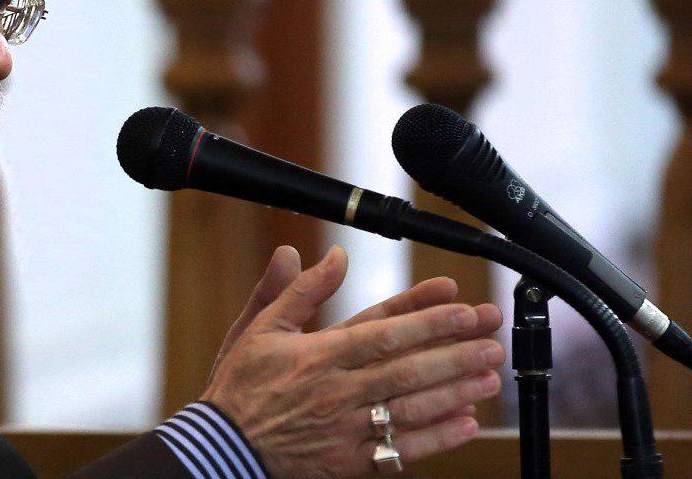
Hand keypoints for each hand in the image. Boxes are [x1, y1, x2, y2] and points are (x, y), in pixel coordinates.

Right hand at [201, 246, 503, 478]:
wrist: (221, 447)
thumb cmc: (241, 384)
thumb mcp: (260, 327)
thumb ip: (296, 290)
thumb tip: (327, 254)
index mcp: (319, 354)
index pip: (382, 332)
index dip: (424, 318)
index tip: (461, 305)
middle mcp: (338, 390)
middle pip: (407, 369)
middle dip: (454, 353)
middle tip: (491, 340)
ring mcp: (346, 428)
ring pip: (410, 408)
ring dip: (454, 391)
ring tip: (489, 375)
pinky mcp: (350, 462)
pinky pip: (401, 451)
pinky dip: (436, 438)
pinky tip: (466, 422)